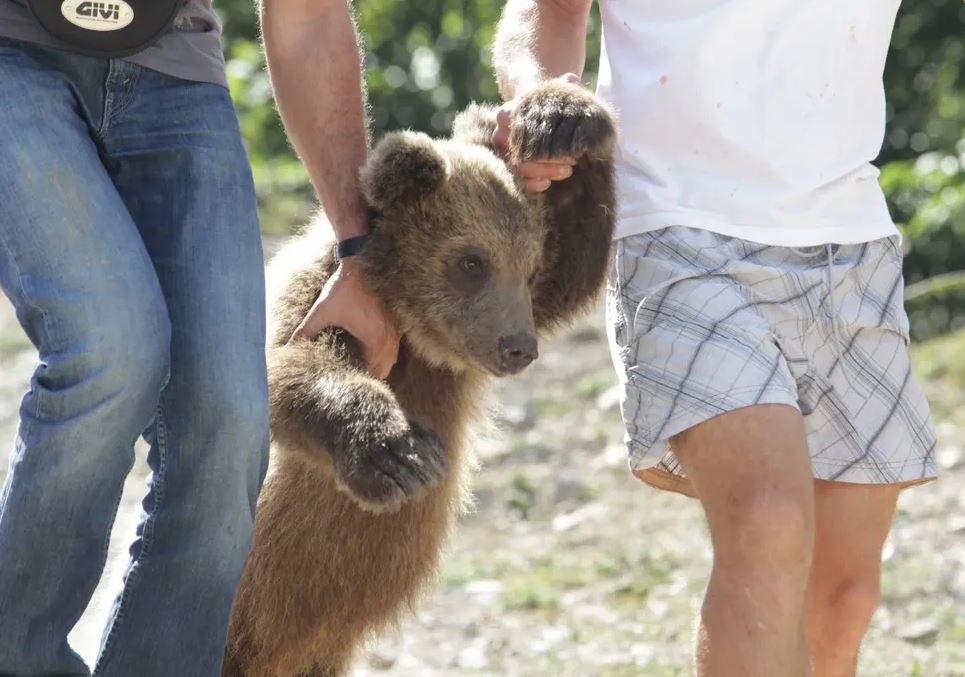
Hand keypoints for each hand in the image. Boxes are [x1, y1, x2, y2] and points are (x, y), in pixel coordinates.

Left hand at [290, 257, 399, 378]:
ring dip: (378, 361)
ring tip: (360, 357)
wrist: (363, 262)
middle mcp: (390, 339)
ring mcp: (397, 331)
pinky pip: (395, 345)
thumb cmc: (344, 288)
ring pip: (391, 359)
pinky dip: (385, 348)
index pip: (372, 373)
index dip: (359, 375)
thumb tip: (289, 345)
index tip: (346, 372)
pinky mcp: (398, 322)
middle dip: (369, 371)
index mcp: (374, 341)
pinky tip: (370, 343)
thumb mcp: (322, 310)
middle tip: (351, 367)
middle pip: (384, 370)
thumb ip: (305, 331)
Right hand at [491, 73, 581, 192]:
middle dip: (548, 162)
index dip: (544, 142)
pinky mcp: (511, 168)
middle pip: (520, 154)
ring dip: (545, 172)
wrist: (537, 111)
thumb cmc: (547, 103)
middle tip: (572, 162)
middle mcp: (500, 135)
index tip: (567, 145)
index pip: (520, 132)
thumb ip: (563, 86)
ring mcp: (503, 153)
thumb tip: (571, 80)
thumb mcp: (555, 91)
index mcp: (507, 114)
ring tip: (568, 171)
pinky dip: (534, 184)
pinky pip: (519, 181)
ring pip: (520, 169)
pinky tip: (550, 182)